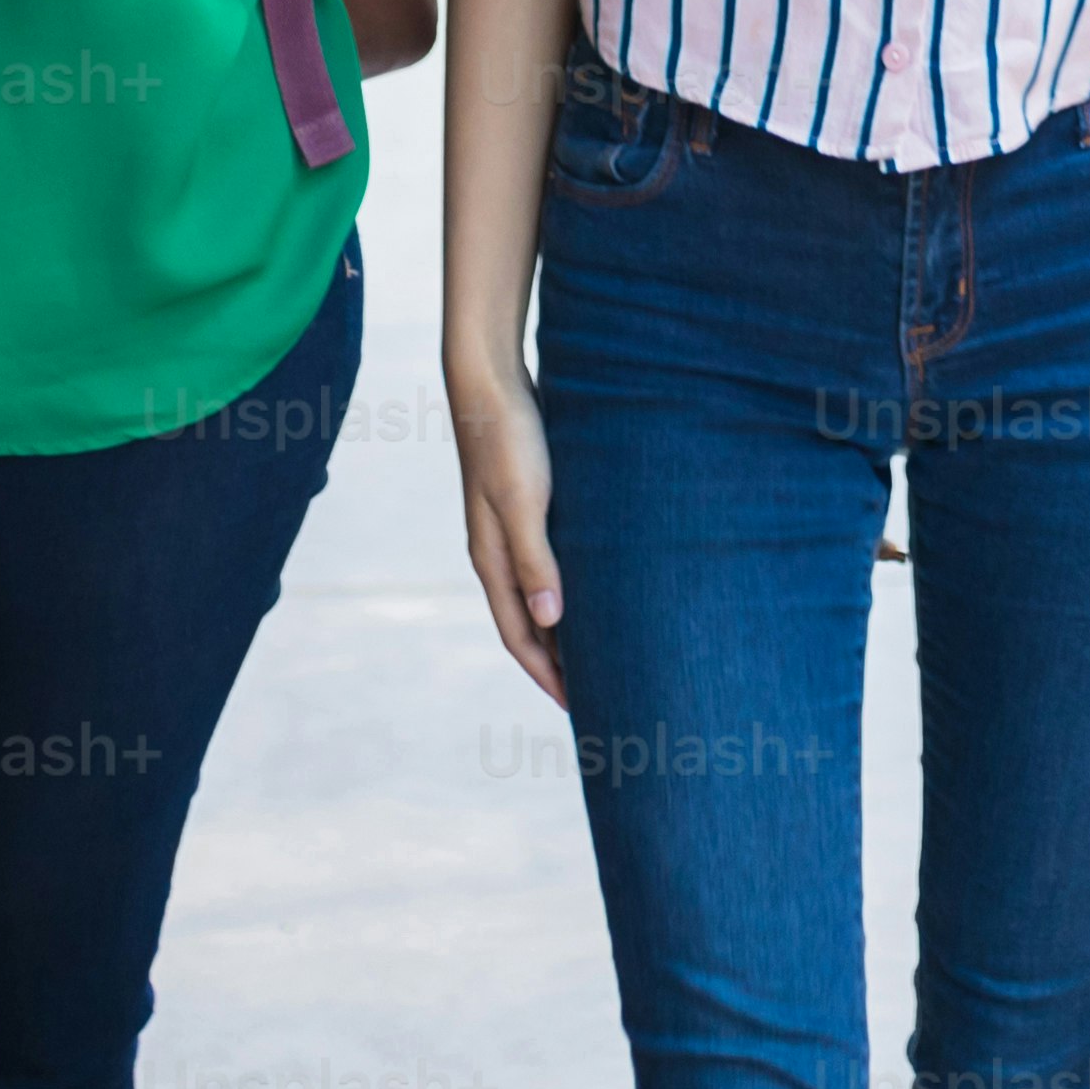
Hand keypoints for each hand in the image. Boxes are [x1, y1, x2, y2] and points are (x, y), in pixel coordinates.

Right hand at [444, 352, 566, 704]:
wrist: (490, 380)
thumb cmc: (510, 438)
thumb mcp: (524, 500)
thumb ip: (536, 560)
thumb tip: (552, 623)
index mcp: (492, 559)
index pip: (520, 636)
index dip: (547, 675)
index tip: (579, 708)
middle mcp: (497, 552)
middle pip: (528, 625)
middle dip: (556, 663)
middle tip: (597, 692)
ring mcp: (509, 530)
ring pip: (538, 596)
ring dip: (562, 629)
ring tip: (599, 652)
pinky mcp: (526, 506)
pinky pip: (547, 564)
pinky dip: (566, 588)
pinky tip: (593, 588)